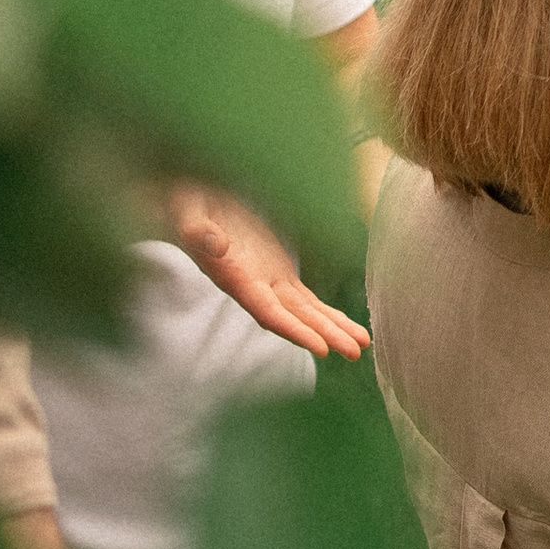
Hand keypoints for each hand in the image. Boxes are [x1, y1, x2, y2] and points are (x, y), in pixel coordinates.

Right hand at [167, 185, 368, 358]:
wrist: (191, 196)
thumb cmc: (187, 201)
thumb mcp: (187, 209)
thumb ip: (197, 229)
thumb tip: (214, 243)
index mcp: (233, 277)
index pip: (268, 312)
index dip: (294, 330)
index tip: (321, 348)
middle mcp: (252, 285)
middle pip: (293, 317)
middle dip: (324, 335)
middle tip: (356, 353)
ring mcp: (266, 279)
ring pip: (304, 310)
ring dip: (331, 328)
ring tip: (362, 344)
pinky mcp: (276, 269)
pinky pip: (304, 296)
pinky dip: (325, 311)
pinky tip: (346, 325)